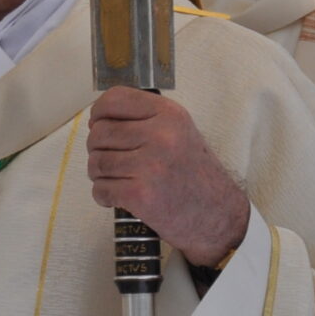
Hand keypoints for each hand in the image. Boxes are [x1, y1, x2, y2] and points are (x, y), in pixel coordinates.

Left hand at [87, 88, 251, 265]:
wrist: (218, 216)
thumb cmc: (195, 175)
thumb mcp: (180, 132)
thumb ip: (146, 119)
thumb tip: (100, 118)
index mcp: (170, 114)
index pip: (115, 99)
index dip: (99, 113)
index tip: (98, 125)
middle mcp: (161, 135)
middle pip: (99, 133)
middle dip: (97, 148)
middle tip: (110, 160)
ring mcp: (150, 165)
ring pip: (96, 162)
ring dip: (99, 174)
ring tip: (116, 179)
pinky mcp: (140, 194)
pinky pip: (100, 189)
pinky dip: (104, 195)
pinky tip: (119, 197)